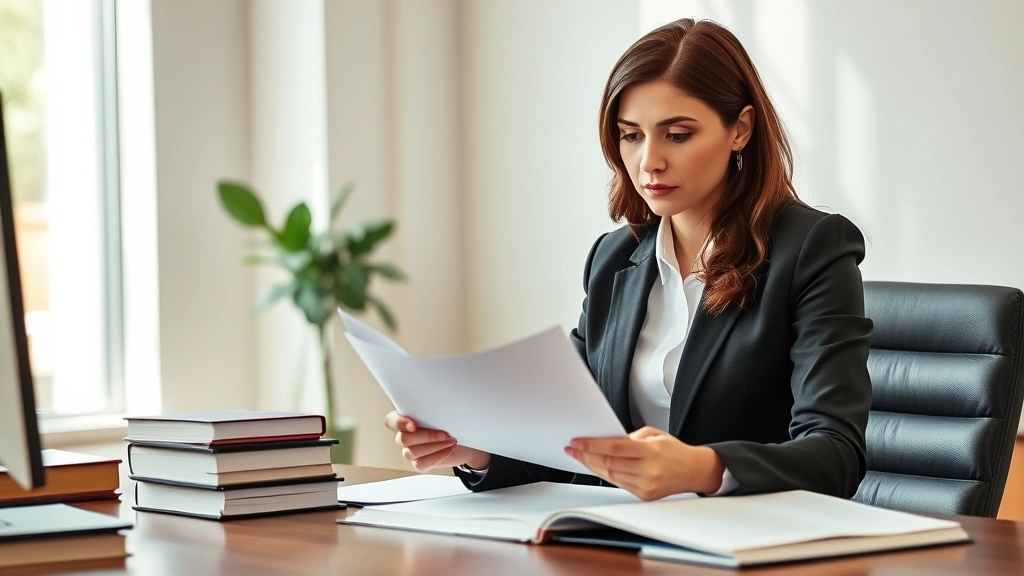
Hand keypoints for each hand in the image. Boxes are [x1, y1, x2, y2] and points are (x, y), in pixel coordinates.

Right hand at [384, 411, 490, 471]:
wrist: (463, 438)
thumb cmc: (450, 421)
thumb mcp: (443, 410)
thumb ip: (434, 406)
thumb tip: (439, 398)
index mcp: (404, 419)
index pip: (391, 421)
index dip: (399, 423)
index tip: (413, 425)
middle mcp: (404, 436)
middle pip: (404, 439)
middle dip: (426, 436)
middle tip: (444, 433)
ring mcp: (410, 451)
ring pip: (412, 452)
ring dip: (434, 446)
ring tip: (450, 440)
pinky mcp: (420, 464)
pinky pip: (422, 463)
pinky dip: (437, 456)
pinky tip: (448, 449)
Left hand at [565, 426, 724, 499]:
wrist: (695, 470)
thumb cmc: (674, 450)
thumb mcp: (654, 434)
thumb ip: (629, 438)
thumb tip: (604, 442)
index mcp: (652, 451)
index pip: (614, 448)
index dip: (592, 445)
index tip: (576, 442)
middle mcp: (649, 471)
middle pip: (609, 464)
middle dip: (586, 456)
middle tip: (572, 449)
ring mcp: (647, 486)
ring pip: (611, 476)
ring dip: (592, 466)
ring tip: (580, 456)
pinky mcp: (645, 496)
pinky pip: (618, 484)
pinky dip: (605, 474)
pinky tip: (596, 466)